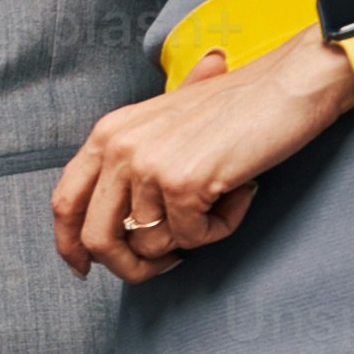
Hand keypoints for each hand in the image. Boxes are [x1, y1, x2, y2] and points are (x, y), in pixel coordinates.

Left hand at [53, 41, 348, 280]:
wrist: (288, 84)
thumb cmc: (237, 107)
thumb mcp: (165, 128)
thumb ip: (134, 167)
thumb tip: (121, 231)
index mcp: (107, 133)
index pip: (65, 201)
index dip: (70, 244)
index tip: (84, 269)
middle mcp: (118, 148)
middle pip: (97, 239)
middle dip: (129, 266)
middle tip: (168, 264)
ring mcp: (148, 165)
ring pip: (151, 244)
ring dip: (192, 236)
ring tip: (222, 197)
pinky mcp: (182, 183)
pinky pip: (192, 239)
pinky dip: (222, 227)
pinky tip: (240, 192)